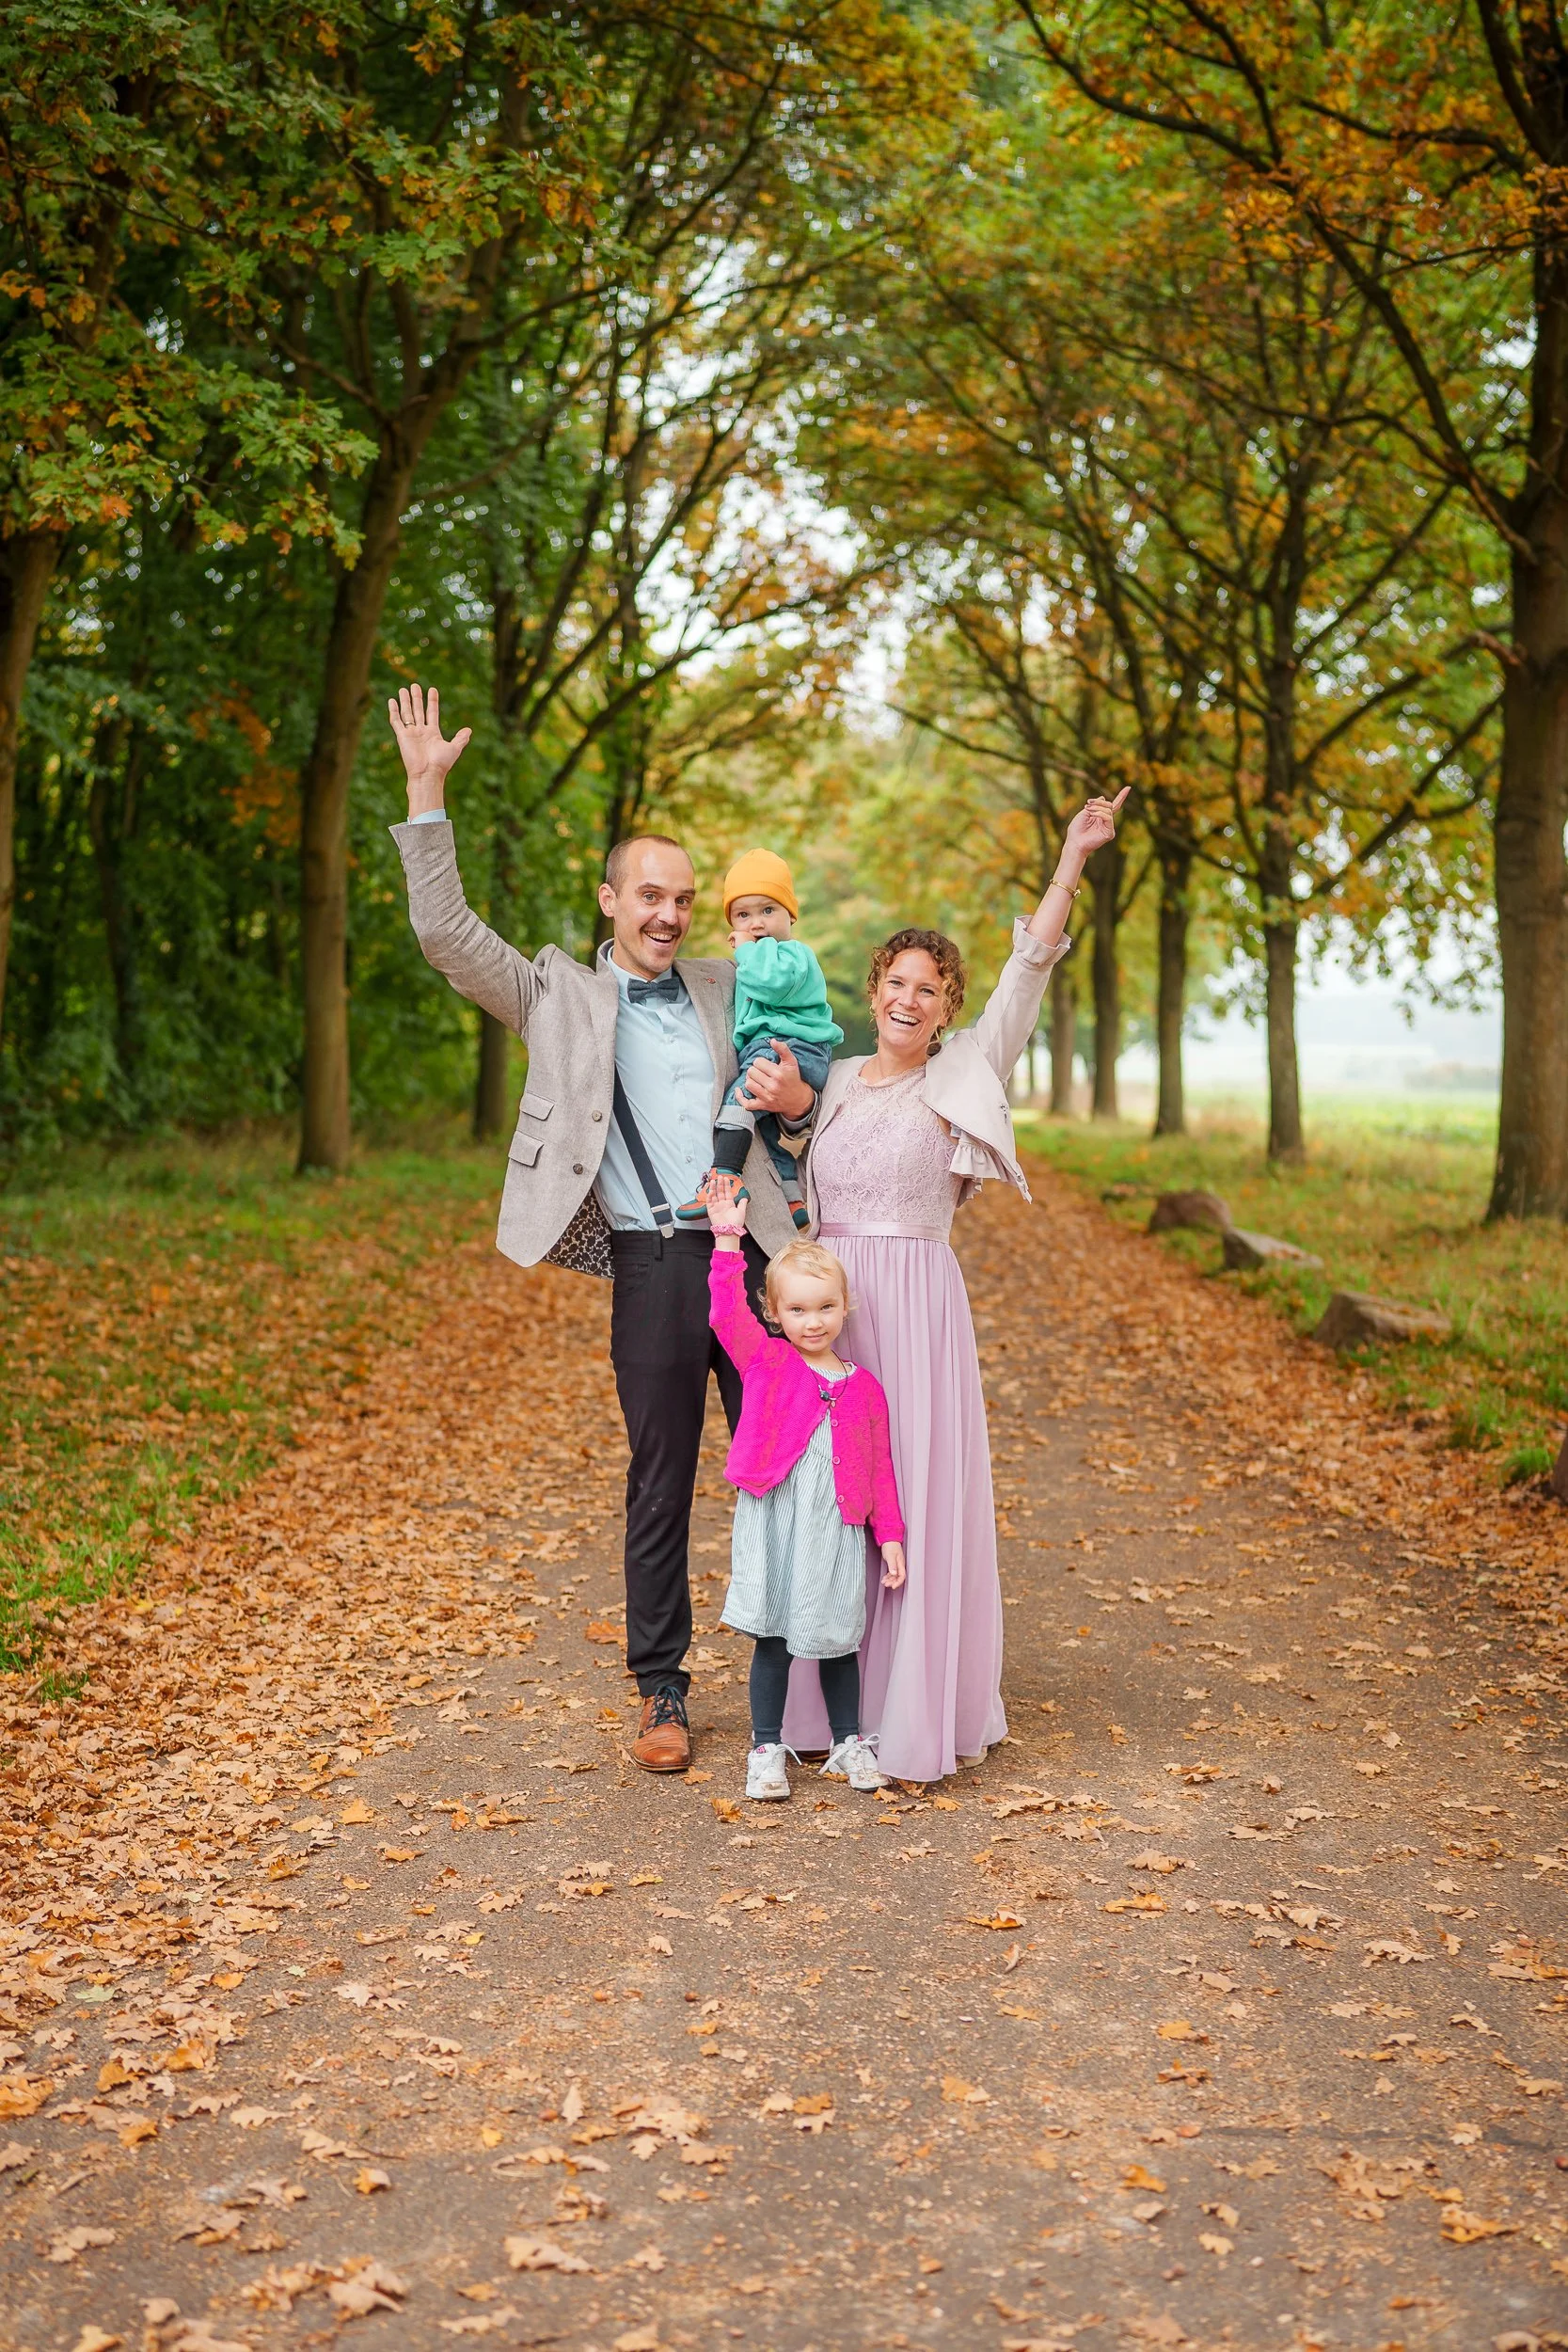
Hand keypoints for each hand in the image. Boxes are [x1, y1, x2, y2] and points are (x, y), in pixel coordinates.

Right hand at [387, 682, 470, 815]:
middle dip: (417, 698)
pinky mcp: (402, 736)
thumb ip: (461, 739)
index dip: (432, 701)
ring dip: (405, 701)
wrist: (428, 773)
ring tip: (403, 689)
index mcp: (433, 733)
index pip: (432, 712)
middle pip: (418, 710)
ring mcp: (411, 733)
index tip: (432, 689)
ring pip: (407, 713)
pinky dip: (394, 711)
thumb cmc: (441, 764)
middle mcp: (421, 731)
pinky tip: (392, 701)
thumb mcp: (454, 748)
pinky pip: (396, 721)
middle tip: (414, 685)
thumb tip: (469, 730)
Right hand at [706, 1171, 748, 1240]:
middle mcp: (722, 1205)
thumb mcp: (741, 1211)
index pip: (727, 1192)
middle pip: (720, 1192)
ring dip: (714, 1188)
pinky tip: (711, 1190)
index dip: (727, 1185)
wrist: (729, 1230)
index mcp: (729, 1204)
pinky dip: (710, 1195)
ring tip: (714, 1180)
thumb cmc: (735, 1223)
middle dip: (720, 1184)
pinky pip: (709, 1201)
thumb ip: (742, 1204)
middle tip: (720, 1177)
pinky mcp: (711, 1210)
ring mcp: (716, 1207)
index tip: (726, 1179)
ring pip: (714, 1195)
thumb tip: (745, 1198)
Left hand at [737, 1040, 812, 1121]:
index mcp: (779, 1074)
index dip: (761, 1062)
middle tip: (761, 1072)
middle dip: (755, 1070)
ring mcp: (767, 1097)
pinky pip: (747, 1104)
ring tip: (756, 1079)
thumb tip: (772, 1040)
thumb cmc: (793, 1078)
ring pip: (748, 1084)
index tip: (766, 1065)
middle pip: (751, 1072)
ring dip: (750, 1080)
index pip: (758, 1062)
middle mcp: (773, 1086)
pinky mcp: (763, 1106)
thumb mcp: (792, 1062)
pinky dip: (740, 1097)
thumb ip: (783, 1049)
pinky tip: (739, 1090)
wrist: (798, 1099)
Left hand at [880, 1541, 905, 1590]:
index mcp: (901, 1563)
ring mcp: (896, 1565)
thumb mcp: (891, 1555)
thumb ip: (892, 1565)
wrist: (889, 1539)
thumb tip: (894, 1574)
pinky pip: (891, 1573)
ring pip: (894, 1576)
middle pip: (898, 1577)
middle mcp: (899, 1565)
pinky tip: (884, 1578)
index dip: (898, 1582)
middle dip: (892, 1582)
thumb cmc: (891, 1545)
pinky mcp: (893, 1564)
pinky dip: (888, 1576)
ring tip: (884, 1582)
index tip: (893, 1586)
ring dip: (889, 1580)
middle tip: (886, 1584)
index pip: (902, 1576)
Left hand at [1058, 786, 1129, 879]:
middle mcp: (1106, 821)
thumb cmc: (1076, 829)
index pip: (1113, 806)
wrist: (1074, 842)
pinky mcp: (1109, 833)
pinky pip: (1108, 818)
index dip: (1121, 797)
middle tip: (1088, 803)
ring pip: (1109, 810)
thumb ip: (1094, 806)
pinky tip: (1092, 815)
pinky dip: (1100, 814)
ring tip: (1087, 809)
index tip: (1128, 788)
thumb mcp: (1084, 813)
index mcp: (1100, 817)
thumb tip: (1103, 798)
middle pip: (1110, 806)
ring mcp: (1108, 827)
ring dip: (1097, 807)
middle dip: (1099, 802)